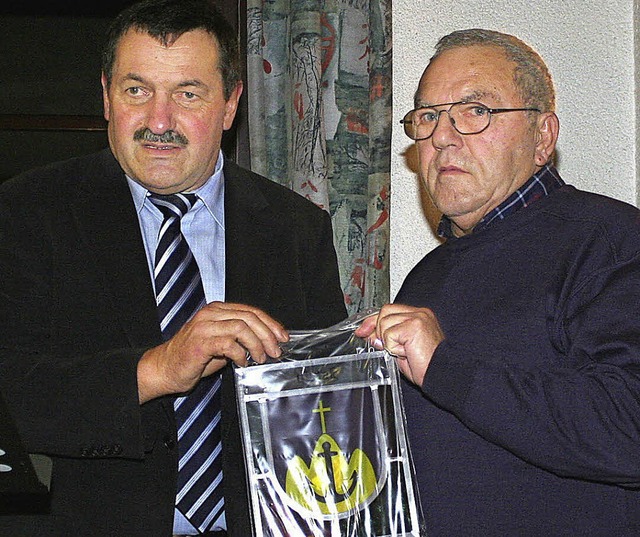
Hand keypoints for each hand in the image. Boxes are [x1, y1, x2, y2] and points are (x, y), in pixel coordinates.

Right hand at [137, 302, 287, 402]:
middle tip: (275, 351)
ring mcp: (204, 326)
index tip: (282, 337)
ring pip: (241, 327)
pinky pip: (228, 343)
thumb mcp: (221, 343)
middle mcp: (211, 314)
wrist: (164, 369)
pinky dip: (240, 353)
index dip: (270, 324)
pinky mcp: (199, 342)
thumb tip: (266, 343)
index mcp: (217, 310)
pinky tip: (243, 362)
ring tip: (260, 358)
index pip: (251, 311)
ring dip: (256, 344)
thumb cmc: (192, 358)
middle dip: (268, 335)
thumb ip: (240, 338)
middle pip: (249, 317)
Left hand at [355, 304, 444, 385]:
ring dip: (389, 342)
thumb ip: (386, 338)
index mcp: (418, 316)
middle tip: (388, 347)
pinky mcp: (414, 325)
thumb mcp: (400, 349)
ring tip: (404, 351)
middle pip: (384, 312)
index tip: (362, 330)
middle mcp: (419, 313)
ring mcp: (417, 317)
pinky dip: (393, 347)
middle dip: (378, 330)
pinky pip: (389, 334)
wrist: (441, 374)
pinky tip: (406, 353)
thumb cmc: (426, 366)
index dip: (373, 321)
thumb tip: (369, 334)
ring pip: (384, 323)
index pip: (389, 310)